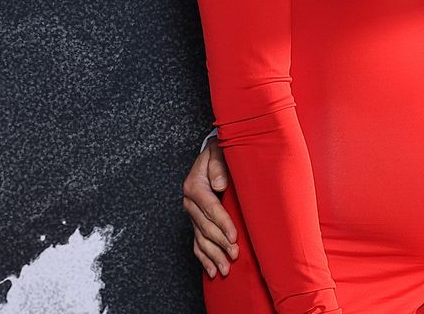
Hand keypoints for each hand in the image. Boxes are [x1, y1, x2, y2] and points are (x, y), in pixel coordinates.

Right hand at [182, 138, 238, 277]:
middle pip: (205, 227)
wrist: (212, 153)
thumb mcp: (218, 151)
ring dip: (213, 256)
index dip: (223, 224)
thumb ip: (218, 165)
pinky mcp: (195, 221)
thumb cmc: (219, 152)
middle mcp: (190, 202)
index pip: (210, 209)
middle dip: (220, 243)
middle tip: (234, 255)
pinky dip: (204, 258)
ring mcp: (191, 213)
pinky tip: (212, 271)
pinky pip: (197, 243)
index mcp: (194, 186)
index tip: (234, 237)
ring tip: (225, 269)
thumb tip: (219, 185)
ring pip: (201, 240)